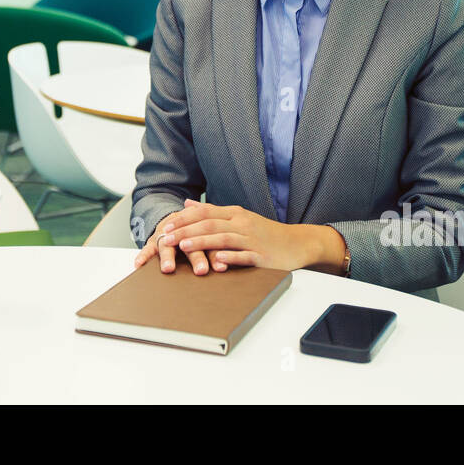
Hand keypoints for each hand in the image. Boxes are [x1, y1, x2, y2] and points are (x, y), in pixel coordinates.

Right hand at [133, 210, 214, 274]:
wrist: (174, 219)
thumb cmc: (194, 230)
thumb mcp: (206, 233)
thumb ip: (218, 244)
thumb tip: (229, 262)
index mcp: (198, 226)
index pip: (208, 240)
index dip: (215, 253)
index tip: (221, 267)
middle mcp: (181, 230)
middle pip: (189, 242)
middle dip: (195, 257)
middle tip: (201, 270)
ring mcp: (166, 235)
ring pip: (167, 244)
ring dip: (168, 257)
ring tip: (168, 268)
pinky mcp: (153, 241)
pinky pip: (146, 247)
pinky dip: (142, 255)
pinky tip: (139, 264)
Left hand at [144, 199, 309, 271]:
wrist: (296, 243)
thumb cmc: (264, 232)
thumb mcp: (239, 217)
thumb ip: (212, 211)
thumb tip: (187, 204)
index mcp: (235, 214)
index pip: (205, 212)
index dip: (184, 218)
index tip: (167, 225)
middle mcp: (242, 224)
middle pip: (210, 224)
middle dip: (186, 230)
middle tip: (167, 237)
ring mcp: (252, 239)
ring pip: (223, 239)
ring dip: (202, 242)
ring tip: (184, 246)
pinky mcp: (262, 256)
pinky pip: (244, 256)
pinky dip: (231, 257)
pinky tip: (218, 260)